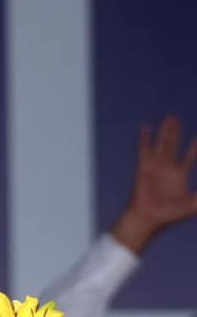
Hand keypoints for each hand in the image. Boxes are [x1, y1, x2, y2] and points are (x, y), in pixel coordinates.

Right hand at [111, 114, 196, 253]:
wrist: (150, 217)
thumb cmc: (171, 214)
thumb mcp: (194, 204)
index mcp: (178, 175)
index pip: (188, 156)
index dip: (194, 147)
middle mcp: (166, 167)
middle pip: (172, 145)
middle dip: (175, 132)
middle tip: (176, 118)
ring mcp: (155, 165)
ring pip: (161, 143)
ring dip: (165, 130)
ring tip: (169, 118)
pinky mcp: (143, 166)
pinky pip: (144, 149)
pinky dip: (144, 138)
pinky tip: (146, 127)